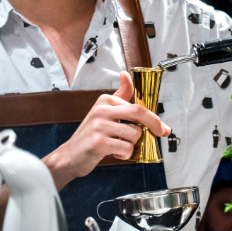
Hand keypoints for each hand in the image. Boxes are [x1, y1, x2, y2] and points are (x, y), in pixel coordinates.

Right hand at [43, 71, 169, 188]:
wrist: (69, 156)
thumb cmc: (91, 135)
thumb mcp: (104, 111)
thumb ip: (119, 95)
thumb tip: (125, 74)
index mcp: (105, 101)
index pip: (137, 105)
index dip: (153, 118)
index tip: (162, 127)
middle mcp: (102, 110)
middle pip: (139, 113)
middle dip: (154, 124)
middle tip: (160, 133)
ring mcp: (99, 126)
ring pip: (134, 134)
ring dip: (132, 145)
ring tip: (119, 146)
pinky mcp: (98, 143)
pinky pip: (126, 148)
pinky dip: (125, 154)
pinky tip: (115, 153)